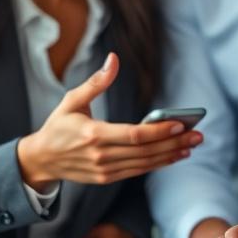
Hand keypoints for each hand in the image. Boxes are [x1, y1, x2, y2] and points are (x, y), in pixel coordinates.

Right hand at [16, 53, 201, 188]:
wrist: (40, 160)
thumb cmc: (57, 126)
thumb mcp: (72, 101)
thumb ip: (96, 82)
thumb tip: (113, 59)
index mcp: (93, 134)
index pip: (134, 135)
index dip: (159, 131)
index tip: (179, 124)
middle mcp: (100, 156)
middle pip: (145, 151)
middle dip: (174, 143)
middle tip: (197, 136)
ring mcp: (104, 170)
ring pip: (144, 163)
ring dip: (170, 155)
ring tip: (191, 145)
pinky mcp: (106, 178)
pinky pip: (137, 171)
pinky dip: (157, 164)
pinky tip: (173, 156)